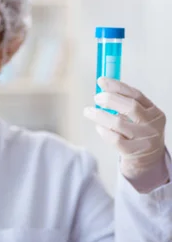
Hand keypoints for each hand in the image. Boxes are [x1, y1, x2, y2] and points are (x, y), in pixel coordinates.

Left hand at [84, 77, 167, 191]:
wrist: (148, 160)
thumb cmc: (138, 132)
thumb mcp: (139, 117)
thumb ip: (124, 102)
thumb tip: (102, 85)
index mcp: (154, 112)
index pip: (136, 94)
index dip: (117, 86)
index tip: (101, 80)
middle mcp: (152, 124)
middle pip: (130, 107)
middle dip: (110, 99)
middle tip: (96, 98)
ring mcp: (144, 139)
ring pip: (118, 123)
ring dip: (99, 115)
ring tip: (88, 111)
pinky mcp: (133, 152)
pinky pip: (114, 139)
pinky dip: (103, 131)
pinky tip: (99, 127)